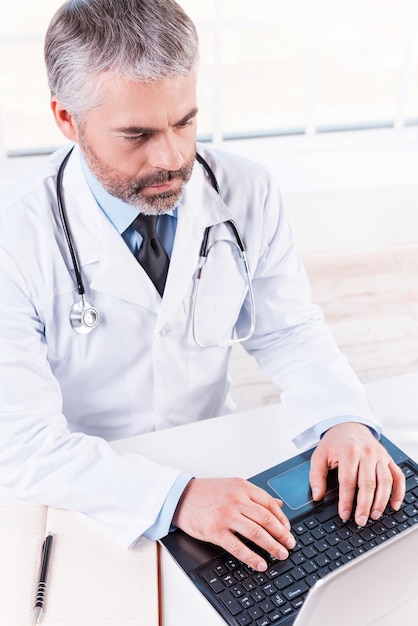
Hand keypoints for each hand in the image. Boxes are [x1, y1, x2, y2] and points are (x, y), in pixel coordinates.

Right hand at [172, 477, 295, 570]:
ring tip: (280, 555)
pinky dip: (252, 557)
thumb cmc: (206, 493)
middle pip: (267, 519)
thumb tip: (278, 504)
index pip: (269, 503)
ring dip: (272, 546)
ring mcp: (226, 515)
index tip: (288, 530)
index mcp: (242, 487)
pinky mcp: (215, 531)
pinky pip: (238, 547)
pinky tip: (260, 563)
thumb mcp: (232, 486)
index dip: (282, 519)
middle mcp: (236, 499)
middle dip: (282, 534)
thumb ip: (254, 495)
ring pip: (256, 533)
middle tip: (290, 545)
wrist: (180, 497)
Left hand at [309, 423, 405, 525]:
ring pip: (385, 482)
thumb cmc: (335, 442)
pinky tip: (394, 505)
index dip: (346, 501)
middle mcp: (367, 453)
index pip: (348, 481)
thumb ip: (316, 476)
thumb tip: (317, 495)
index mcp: (349, 451)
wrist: (349, 425)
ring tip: (374, 516)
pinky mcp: (388, 459)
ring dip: (381, 502)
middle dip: (364, 505)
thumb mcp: (319, 455)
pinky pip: (398, 476)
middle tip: (360, 521)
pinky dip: (399, 492)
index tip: (344, 515)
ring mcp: (380, 456)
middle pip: (368, 484)